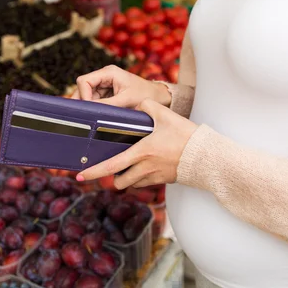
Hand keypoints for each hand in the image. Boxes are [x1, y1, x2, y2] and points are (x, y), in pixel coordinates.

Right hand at [71, 65, 170, 108]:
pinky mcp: (108, 92)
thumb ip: (106, 105)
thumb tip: (89, 111)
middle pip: (83, 87)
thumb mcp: (125, 100)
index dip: (83, 95)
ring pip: (88, 95)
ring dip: (90, 106)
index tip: (88, 109)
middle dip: (84, 101)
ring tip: (95, 116)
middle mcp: (105, 76)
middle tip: (86, 116)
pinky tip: (100, 115)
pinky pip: (95, 100)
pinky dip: (96, 108)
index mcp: (109, 72)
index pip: (84, 81)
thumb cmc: (145, 95)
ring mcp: (106, 84)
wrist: (159, 97)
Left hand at [77, 99, 197, 187]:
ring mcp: (155, 177)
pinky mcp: (165, 180)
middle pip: (119, 181)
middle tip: (112, 168)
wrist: (207, 156)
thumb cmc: (187, 136)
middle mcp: (145, 168)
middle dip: (112, 178)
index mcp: (141, 152)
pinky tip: (148, 166)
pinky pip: (146, 182)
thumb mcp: (166, 115)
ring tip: (131, 165)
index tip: (80, 176)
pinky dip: (142, 178)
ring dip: (128, 178)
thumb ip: (148, 106)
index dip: (94, 172)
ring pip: (132, 184)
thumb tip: (138, 103)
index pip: (111, 166)